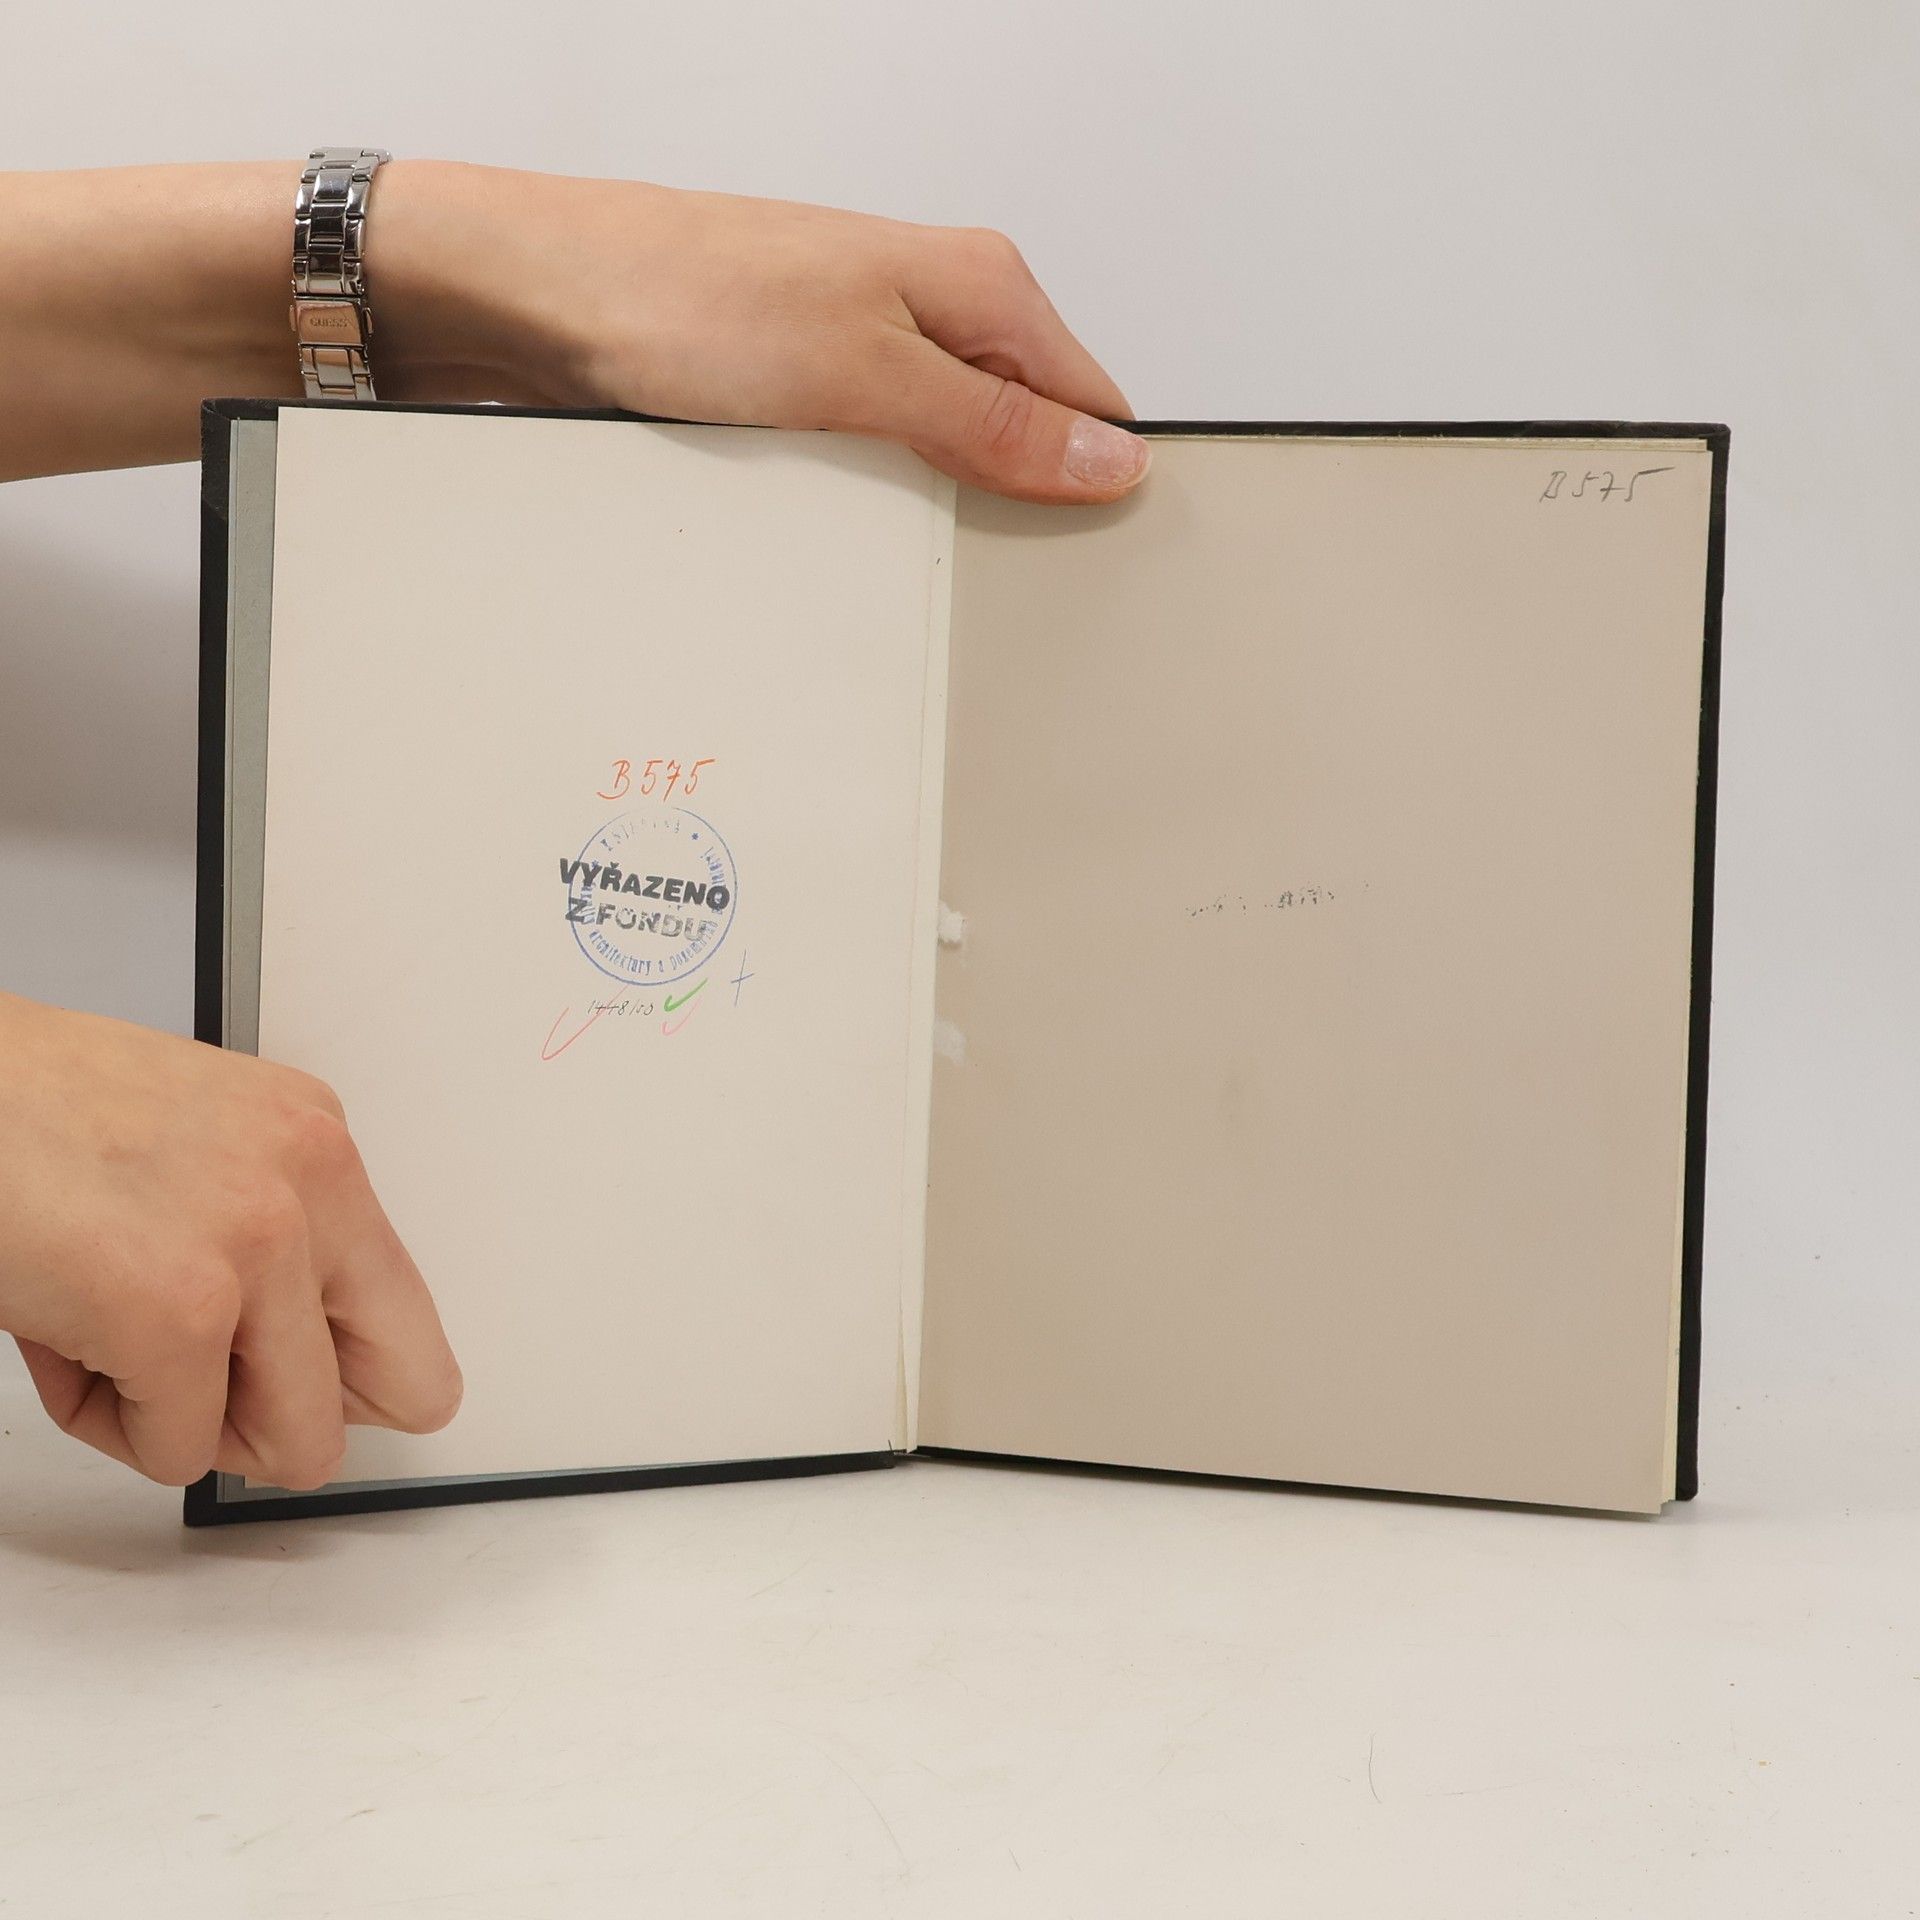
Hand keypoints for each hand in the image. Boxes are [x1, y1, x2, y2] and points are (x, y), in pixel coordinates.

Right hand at [0, 991, 461, 1488]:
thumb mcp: (196, 1153)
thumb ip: (268, 1240)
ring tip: (115, 1346)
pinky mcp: (178, 1312)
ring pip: (298, 1444)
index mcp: (318, 1145)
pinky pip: (179, 1453)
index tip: (281, 1378)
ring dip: (196, 1426)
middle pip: (410, 1390)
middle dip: (303, 1418)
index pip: (410, 1320)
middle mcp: (313, 1184)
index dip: (344, 1377)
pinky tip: (64, 1341)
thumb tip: (307, 1368)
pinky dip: (113, 1427)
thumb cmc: (26, 1116)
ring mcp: (257, 1247)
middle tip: (211, 1389)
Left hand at [373, 164, 1150, 504]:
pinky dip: (867, 508)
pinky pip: (877, 469)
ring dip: (931, 516)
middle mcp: (929, 311)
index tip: (1086, 558)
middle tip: (981, 576)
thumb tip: (1100, 460)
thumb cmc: (676, 293)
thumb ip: (991, 421)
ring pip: (947, 460)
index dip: (1096, 488)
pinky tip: (842, 530)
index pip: (1091, 404)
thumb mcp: (863, 372)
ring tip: (898, 549)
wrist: (535, 297)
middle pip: (1025, 438)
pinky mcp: (811, 392)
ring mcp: (868, 353)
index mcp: (976, 284)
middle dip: (1013, 512)